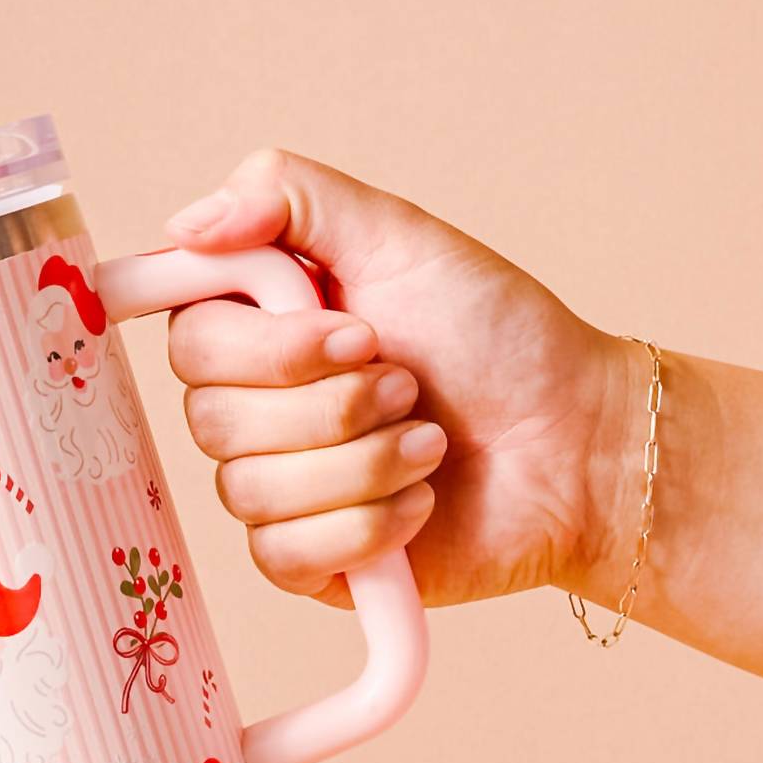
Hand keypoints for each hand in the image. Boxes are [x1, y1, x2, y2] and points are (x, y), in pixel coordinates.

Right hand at [165, 148, 632, 607]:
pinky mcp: (306, 563)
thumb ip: (287, 198)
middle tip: (409, 384)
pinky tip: (420, 502)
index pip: (188, 343)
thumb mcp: (398, 236)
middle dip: (332, 405)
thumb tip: (185, 223)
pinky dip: (368, 524)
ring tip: (429, 442)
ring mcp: (275, 494)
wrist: (577, 445)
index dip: (266, 349)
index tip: (354, 332)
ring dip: (364, 463)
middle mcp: (254, 413)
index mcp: (262, 334)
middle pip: (211, 421)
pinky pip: (285, 554)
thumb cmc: (499, 339)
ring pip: (251, 491)